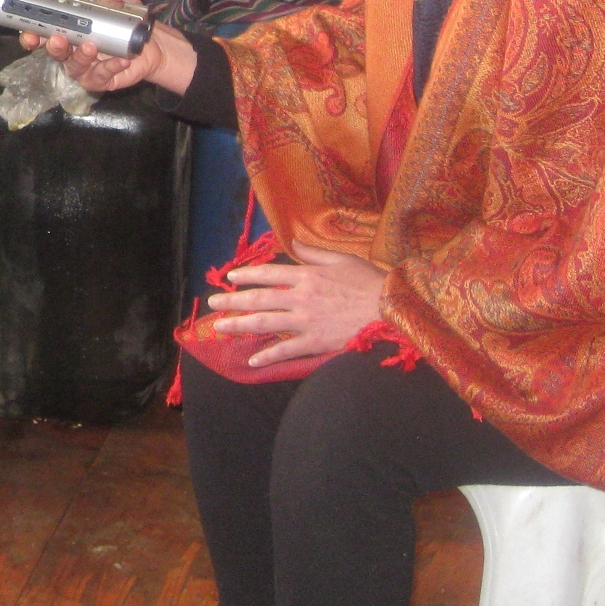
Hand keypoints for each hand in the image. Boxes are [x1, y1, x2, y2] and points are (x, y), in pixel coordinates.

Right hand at [17, 0, 197, 96]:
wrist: (151, 45)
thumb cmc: (126, 21)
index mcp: (68, 29)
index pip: (43, 33)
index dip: (32, 34)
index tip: (30, 31)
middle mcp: (72, 50)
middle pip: (54, 52)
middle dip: (52, 46)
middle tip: (58, 39)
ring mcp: (85, 67)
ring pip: (74, 66)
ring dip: (80, 57)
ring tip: (91, 46)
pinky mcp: (101, 79)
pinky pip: (101, 75)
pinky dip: (110, 67)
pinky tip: (121, 59)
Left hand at [206, 243, 386, 367]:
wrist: (392, 309)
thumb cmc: (370, 282)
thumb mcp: (342, 259)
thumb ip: (314, 253)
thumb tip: (292, 244)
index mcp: (307, 276)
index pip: (268, 274)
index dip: (247, 275)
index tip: (230, 277)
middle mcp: (301, 297)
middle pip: (259, 299)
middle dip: (232, 301)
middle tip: (212, 304)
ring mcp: (306, 321)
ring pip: (265, 323)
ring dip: (239, 325)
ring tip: (219, 328)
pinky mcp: (315, 342)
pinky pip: (286, 351)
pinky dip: (267, 357)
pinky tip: (251, 361)